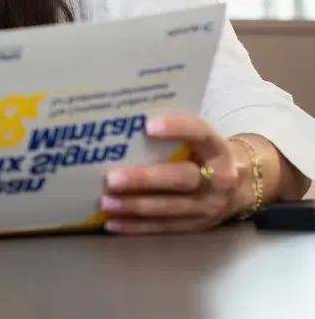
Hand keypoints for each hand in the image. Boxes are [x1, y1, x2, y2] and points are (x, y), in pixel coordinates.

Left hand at [99, 114, 248, 234]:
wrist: (245, 185)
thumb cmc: (206, 154)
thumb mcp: (202, 140)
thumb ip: (175, 134)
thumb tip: (124, 124)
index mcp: (218, 150)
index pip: (200, 134)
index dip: (177, 129)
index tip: (147, 126)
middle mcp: (218, 179)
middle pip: (182, 178)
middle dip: (145, 179)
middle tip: (111, 178)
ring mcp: (209, 207)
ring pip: (170, 208)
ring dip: (134, 206)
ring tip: (105, 202)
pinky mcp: (197, 225)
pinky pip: (164, 228)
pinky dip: (136, 227)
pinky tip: (112, 223)